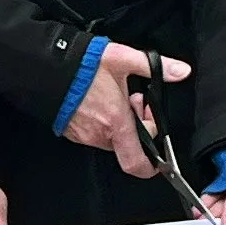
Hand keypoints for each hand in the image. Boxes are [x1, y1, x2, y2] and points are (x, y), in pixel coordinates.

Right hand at [65, 44, 186, 175]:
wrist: (44, 67)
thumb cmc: (81, 65)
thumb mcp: (123, 59)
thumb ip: (156, 68)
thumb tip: (181, 72)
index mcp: (116, 122)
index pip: (137, 163)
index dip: (153, 164)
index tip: (157, 142)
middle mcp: (99, 134)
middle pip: (127, 143)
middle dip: (137, 125)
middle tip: (134, 100)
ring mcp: (83, 135)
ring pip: (111, 137)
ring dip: (119, 122)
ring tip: (116, 95)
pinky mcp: (71, 131)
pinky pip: (93, 133)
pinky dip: (102, 121)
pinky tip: (100, 100)